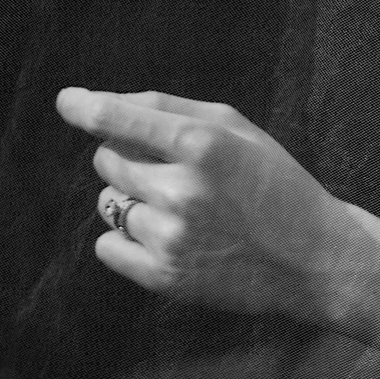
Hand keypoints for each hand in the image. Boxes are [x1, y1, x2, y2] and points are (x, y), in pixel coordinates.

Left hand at [56, 87, 360, 323]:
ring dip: (131, 199)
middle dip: (126, 157)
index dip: (85, 107)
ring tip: (178, 208)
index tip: (67, 101)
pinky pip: (107, 247)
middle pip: (108, 160)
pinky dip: (123, 239)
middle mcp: (182, 189)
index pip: (120, 120)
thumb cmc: (272, 180)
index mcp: (202, 144)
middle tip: (168, 169)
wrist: (312, 256)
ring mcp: (171, 237)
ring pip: (108, 204)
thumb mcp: (237, 128)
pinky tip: (163, 235)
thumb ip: (170, 109)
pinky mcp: (165, 277)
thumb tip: (103, 104)